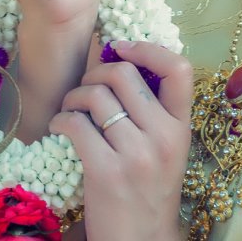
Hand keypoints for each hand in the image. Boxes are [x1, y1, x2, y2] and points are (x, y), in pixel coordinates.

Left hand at [49, 39, 193, 239]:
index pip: (178, 69)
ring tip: (71, 112)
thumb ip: (151, 112)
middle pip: (122, 74)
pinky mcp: (107, 171)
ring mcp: (136, 155)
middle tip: (85, 90)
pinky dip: (60, 120)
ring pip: (94, 95)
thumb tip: (119, 60)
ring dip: (73, 98)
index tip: (120, 48)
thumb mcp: (165, 150)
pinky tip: (61, 129)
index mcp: (180, 128)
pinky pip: (74, 123)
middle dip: (94, 74)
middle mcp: (163, 137)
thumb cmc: (147, 192)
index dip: (147, 48)